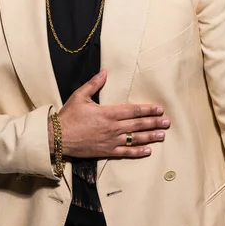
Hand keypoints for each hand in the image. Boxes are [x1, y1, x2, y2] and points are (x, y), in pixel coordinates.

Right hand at [48, 70, 170, 157]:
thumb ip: (94, 84)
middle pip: (138, 125)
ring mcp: (111, 141)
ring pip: (135, 139)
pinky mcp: (106, 151)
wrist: (57, 138)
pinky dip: (137, 152)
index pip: (133, 110)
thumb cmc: (68, 116)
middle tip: (167, 122)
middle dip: (154, 123)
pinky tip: (148, 151)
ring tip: (162, 135)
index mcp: (108, 113)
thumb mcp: (80, 96)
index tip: (159, 109)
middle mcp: (113, 127)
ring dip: (150, 137)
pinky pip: (125, 153)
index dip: (148, 109)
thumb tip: (105, 72)